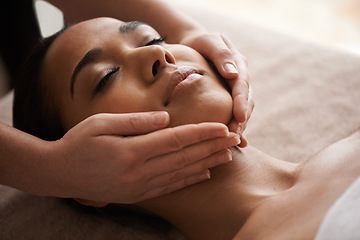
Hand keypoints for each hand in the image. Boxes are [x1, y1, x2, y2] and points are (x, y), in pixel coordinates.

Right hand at [46, 112, 238, 203]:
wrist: (59, 173)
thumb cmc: (78, 142)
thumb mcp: (101, 123)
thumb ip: (136, 121)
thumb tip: (166, 118)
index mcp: (131, 151)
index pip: (176, 139)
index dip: (202, 133)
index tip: (223, 126)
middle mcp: (139, 172)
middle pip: (185, 157)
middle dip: (212, 147)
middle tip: (236, 138)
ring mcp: (139, 186)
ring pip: (182, 173)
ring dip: (207, 163)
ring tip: (228, 155)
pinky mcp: (138, 195)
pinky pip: (170, 187)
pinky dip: (189, 179)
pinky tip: (204, 173)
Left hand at [180, 32, 253, 146]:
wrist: (195, 45)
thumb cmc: (200, 42)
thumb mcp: (209, 41)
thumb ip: (221, 55)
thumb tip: (233, 74)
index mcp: (239, 64)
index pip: (242, 85)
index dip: (241, 102)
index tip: (239, 117)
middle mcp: (241, 78)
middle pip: (246, 101)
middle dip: (241, 120)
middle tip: (233, 135)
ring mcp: (236, 89)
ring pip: (242, 110)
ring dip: (239, 126)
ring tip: (231, 142)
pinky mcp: (229, 97)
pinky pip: (234, 113)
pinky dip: (236, 127)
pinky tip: (236, 143)